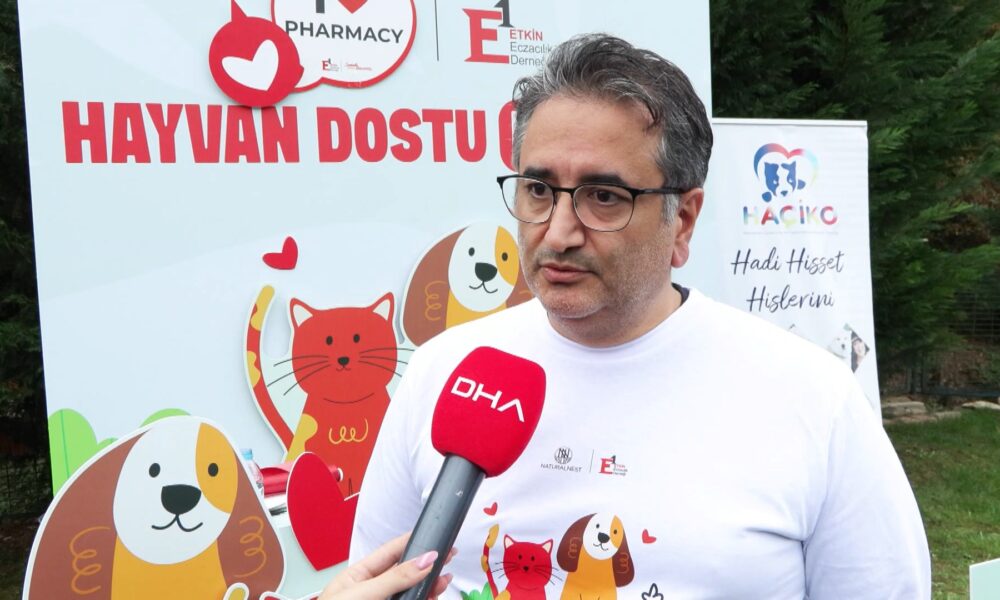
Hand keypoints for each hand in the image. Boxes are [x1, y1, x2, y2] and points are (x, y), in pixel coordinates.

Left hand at [318, 533, 454, 599]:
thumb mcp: (363, 594)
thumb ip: (394, 578)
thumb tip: (423, 560)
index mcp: (357, 577)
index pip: (389, 553)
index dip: (412, 543)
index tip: (433, 537)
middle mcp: (371, 592)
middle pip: (404, 574)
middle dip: (426, 567)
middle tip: (447, 558)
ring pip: (410, 593)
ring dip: (428, 587)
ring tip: (443, 582)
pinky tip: (431, 597)